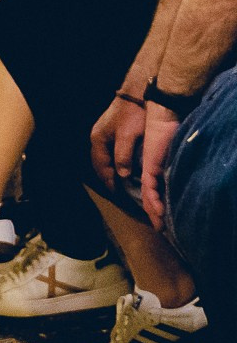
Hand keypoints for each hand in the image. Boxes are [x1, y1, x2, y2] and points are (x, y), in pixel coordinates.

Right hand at [93, 94, 144, 191]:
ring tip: (121, 181)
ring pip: (104, 157)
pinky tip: (124, 166)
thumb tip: (122, 175)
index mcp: (98, 139)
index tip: (117, 194)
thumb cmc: (133, 114)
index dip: (109, 181)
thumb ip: (122, 155)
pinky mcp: (113, 131)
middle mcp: (98, 137)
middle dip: (107, 177)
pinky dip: (115, 162)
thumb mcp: (127, 136)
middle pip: (99, 163)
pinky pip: (110, 152)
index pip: (100, 166)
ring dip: (111, 170)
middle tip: (118, 191)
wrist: (138, 92)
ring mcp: (104, 133)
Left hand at [142, 102, 182, 225]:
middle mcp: (153, 170)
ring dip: (154, 211)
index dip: (160, 204)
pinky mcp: (151, 165)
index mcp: (159, 167)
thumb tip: (193, 175)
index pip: (158, 190)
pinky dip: (154, 201)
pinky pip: (150, 188)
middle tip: (161, 228)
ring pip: (149, 195)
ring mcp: (151, 168)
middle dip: (156, 213)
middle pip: (152, 196)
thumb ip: (180, 163)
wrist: (164, 114)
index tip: (165, 218)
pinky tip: (158, 212)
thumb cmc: (173, 127)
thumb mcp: (178, 150)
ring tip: (159, 226)